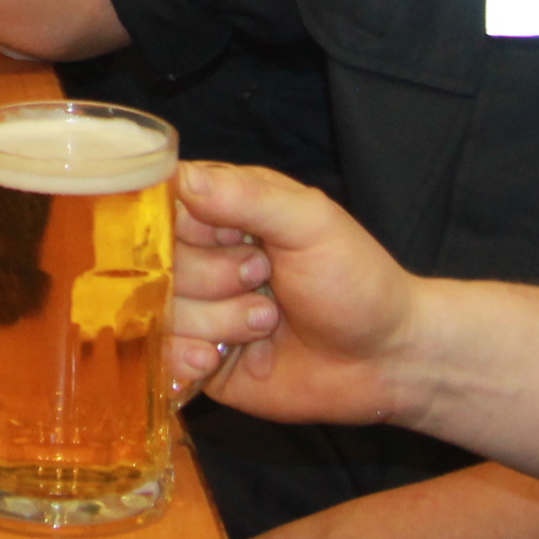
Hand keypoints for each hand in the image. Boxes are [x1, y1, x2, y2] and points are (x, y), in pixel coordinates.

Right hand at [165, 163, 426, 429]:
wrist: (386, 360)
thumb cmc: (355, 280)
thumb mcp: (311, 223)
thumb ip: (247, 197)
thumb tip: (181, 177)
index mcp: (218, 210)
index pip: (158, 204)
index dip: (185, 227)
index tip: (231, 239)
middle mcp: (196, 257)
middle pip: (153, 262)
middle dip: (211, 278)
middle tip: (263, 281)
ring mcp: (193, 311)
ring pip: (158, 312)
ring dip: (216, 322)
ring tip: (266, 324)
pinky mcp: (195, 359)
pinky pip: (159, 358)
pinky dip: (185, 360)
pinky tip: (219, 359)